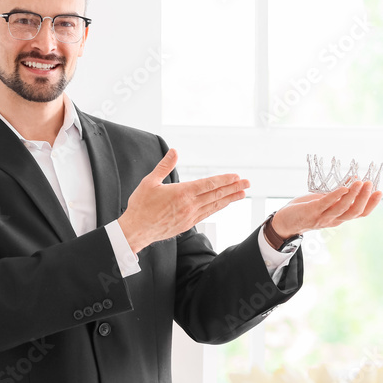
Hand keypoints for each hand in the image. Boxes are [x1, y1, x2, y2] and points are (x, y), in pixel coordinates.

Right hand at [119, 148, 249, 253]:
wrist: (135, 230)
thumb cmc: (140, 206)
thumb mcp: (150, 182)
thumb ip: (164, 166)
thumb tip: (174, 151)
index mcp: (181, 193)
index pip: (208, 184)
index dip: (224, 180)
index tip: (236, 176)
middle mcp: (189, 205)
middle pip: (216, 195)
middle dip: (233, 188)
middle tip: (247, 183)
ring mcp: (189, 217)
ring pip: (214, 206)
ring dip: (229, 199)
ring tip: (241, 194)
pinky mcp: (186, 225)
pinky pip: (206, 214)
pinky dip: (217, 208)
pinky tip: (222, 205)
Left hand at [271, 180, 381, 239]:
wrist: (285, 221)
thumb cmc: (307, 209)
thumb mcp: (326, 200)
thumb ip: (340, 193)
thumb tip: (354, 179)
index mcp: (340, 217)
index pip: (360, 213)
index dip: (371, 204)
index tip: (380, 191)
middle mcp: (334, 219)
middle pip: (355, 212)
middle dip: (364, 198)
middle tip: (370, 183)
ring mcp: (323, 217)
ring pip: (343, 208)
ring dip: (353, 195)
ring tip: (359, 182)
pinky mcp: (312, 212)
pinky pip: (326, 204)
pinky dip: (336, 195)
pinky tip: (343, 187)